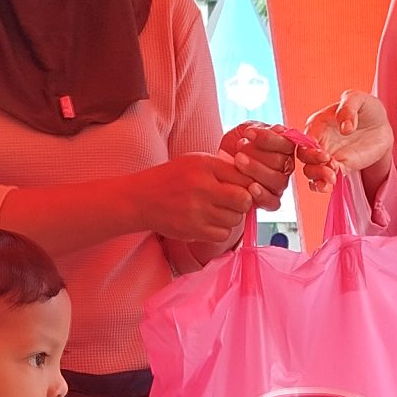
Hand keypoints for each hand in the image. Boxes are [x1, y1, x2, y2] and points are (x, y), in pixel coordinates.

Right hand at [133, 151, 257, 246]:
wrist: (142, 198)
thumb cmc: (173, 179)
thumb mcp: (196, 162)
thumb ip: (223, 169)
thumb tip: (254, 183)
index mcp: (205, 165)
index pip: (244, 177)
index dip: (248, 186)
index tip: (242, 189)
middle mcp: (202, 186)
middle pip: (244, 200)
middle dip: (243, 203)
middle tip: (233, 203)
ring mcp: (197, 209)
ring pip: (235, 219)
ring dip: (230, 218)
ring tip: (216, 211)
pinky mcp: (193, 229)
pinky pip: (222, 234)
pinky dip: (220, 230)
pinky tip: (209, 222)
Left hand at [219, 123, 297, 209]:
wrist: (220, 162)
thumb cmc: (235, 144)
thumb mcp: (245, 130)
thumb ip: (261, 128)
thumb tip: (279, 131)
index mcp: (285, 148)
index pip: (286, 144)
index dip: (268, 139)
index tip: (248, 133)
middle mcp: (285, 167)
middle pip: (281, 163)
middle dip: (258, 154)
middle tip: (239, 147)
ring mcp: (279, 185)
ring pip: (278, 181)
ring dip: (257, 170)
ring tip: (238, 160)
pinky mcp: (271, 201)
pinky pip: (274, 202)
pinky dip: (263, 195)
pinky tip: (251, 187)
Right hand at [297, 91, 391, 192]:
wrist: (380, 123)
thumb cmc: (364, 107)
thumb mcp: (357, 98)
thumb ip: (348, 107)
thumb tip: (345, 128)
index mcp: (317, 124)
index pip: (304, 139)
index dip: (310, 148)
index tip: (325, 153)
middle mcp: (318, 142)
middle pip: (304, 158)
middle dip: (313, 165)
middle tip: (330, 165)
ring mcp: (327, 157)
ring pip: (310, 172)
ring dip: (316, 178)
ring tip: (331, 179)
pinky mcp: (339, 167)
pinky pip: (324, 180)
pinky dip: (323, 185)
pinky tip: (330, 186)